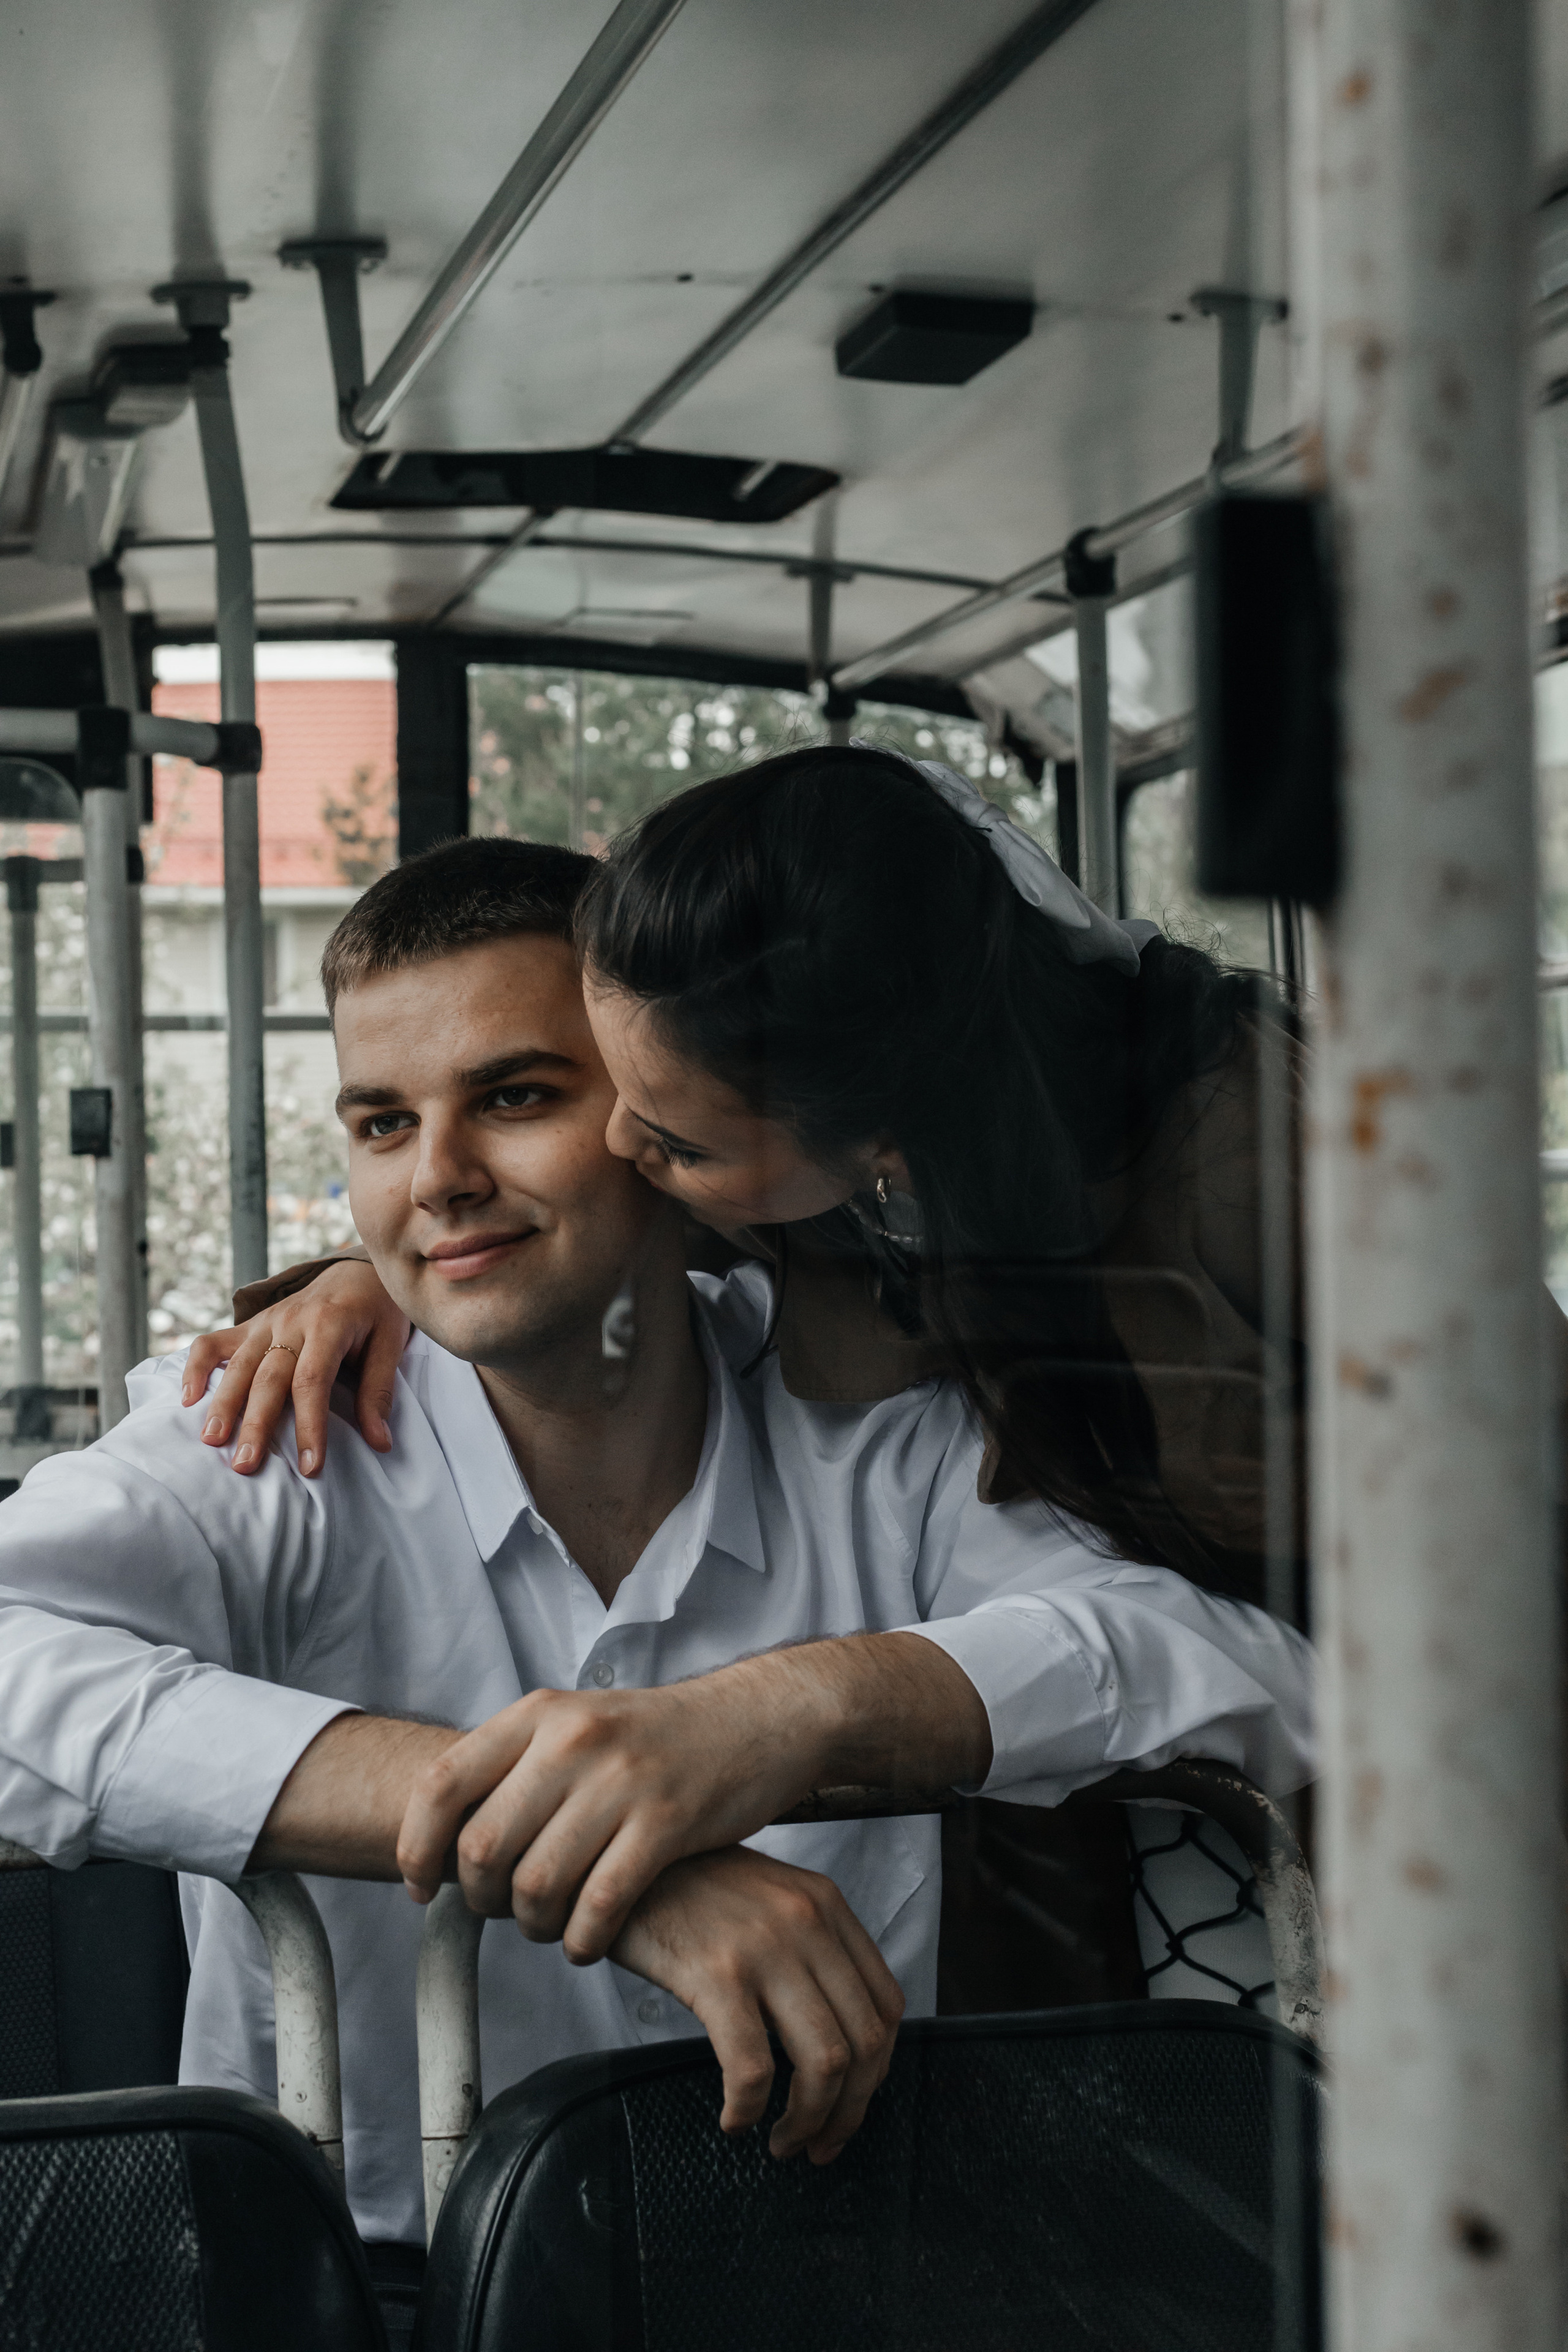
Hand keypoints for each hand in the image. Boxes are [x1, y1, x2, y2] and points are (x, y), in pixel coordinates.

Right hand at [181, 1260, 410, 1476]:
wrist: (356, 1270)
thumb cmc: (377, 1311)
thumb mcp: (390, 1344)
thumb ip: (379, 1392)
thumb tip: (380, 1443)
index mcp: (330, 1324)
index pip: (313, 1381)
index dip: (310, 1426)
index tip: (310, 1467)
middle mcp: (291, 1321)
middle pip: (268, 1377)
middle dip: (256, 1424)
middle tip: (245, 1465)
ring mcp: (266, 1322)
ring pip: (239, 1365)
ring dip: (223, 1403)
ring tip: (211, 1440)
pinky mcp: (250, 1325)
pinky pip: (214, 1342)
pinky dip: (197, 1367)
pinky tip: (187, 1398)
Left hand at [398, 1673, 814, 1958]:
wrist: (755, 1720)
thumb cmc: (656, 1739)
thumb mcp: (578, 1725)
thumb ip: (515, 1768)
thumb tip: (445, 1842)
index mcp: (540, 1713)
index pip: (441, 1785)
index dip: (417, 1847)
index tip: (421, 1887)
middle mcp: (574, 1739)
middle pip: (483, 1848)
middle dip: (480, 1899)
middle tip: (503, 1910)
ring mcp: (621, 1779)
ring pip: (537, 1885)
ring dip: (533, 1926)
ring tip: (549, 1926)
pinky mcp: (668, 1822)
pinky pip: (599, 1905)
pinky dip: (582, 1940)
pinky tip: (588, 1941)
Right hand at [610, 1847, 903, 2163]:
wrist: (623, 1863)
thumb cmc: (689, 1890)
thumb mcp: (769, 1899)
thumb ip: (809, 1948)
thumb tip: (835, 2038)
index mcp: (826, 1906)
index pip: (887, 2005)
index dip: (877, 2071)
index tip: (852, 2104)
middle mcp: (808, 1923)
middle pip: (864, 2043)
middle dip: (849, 2111)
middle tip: (821, 2143)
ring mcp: (765, 1949)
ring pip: (823, 2062)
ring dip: (808, 2120)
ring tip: (783, 2141)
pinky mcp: (717, 1975)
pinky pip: (752, 2067)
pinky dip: (750, 2108)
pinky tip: (734, 2119)